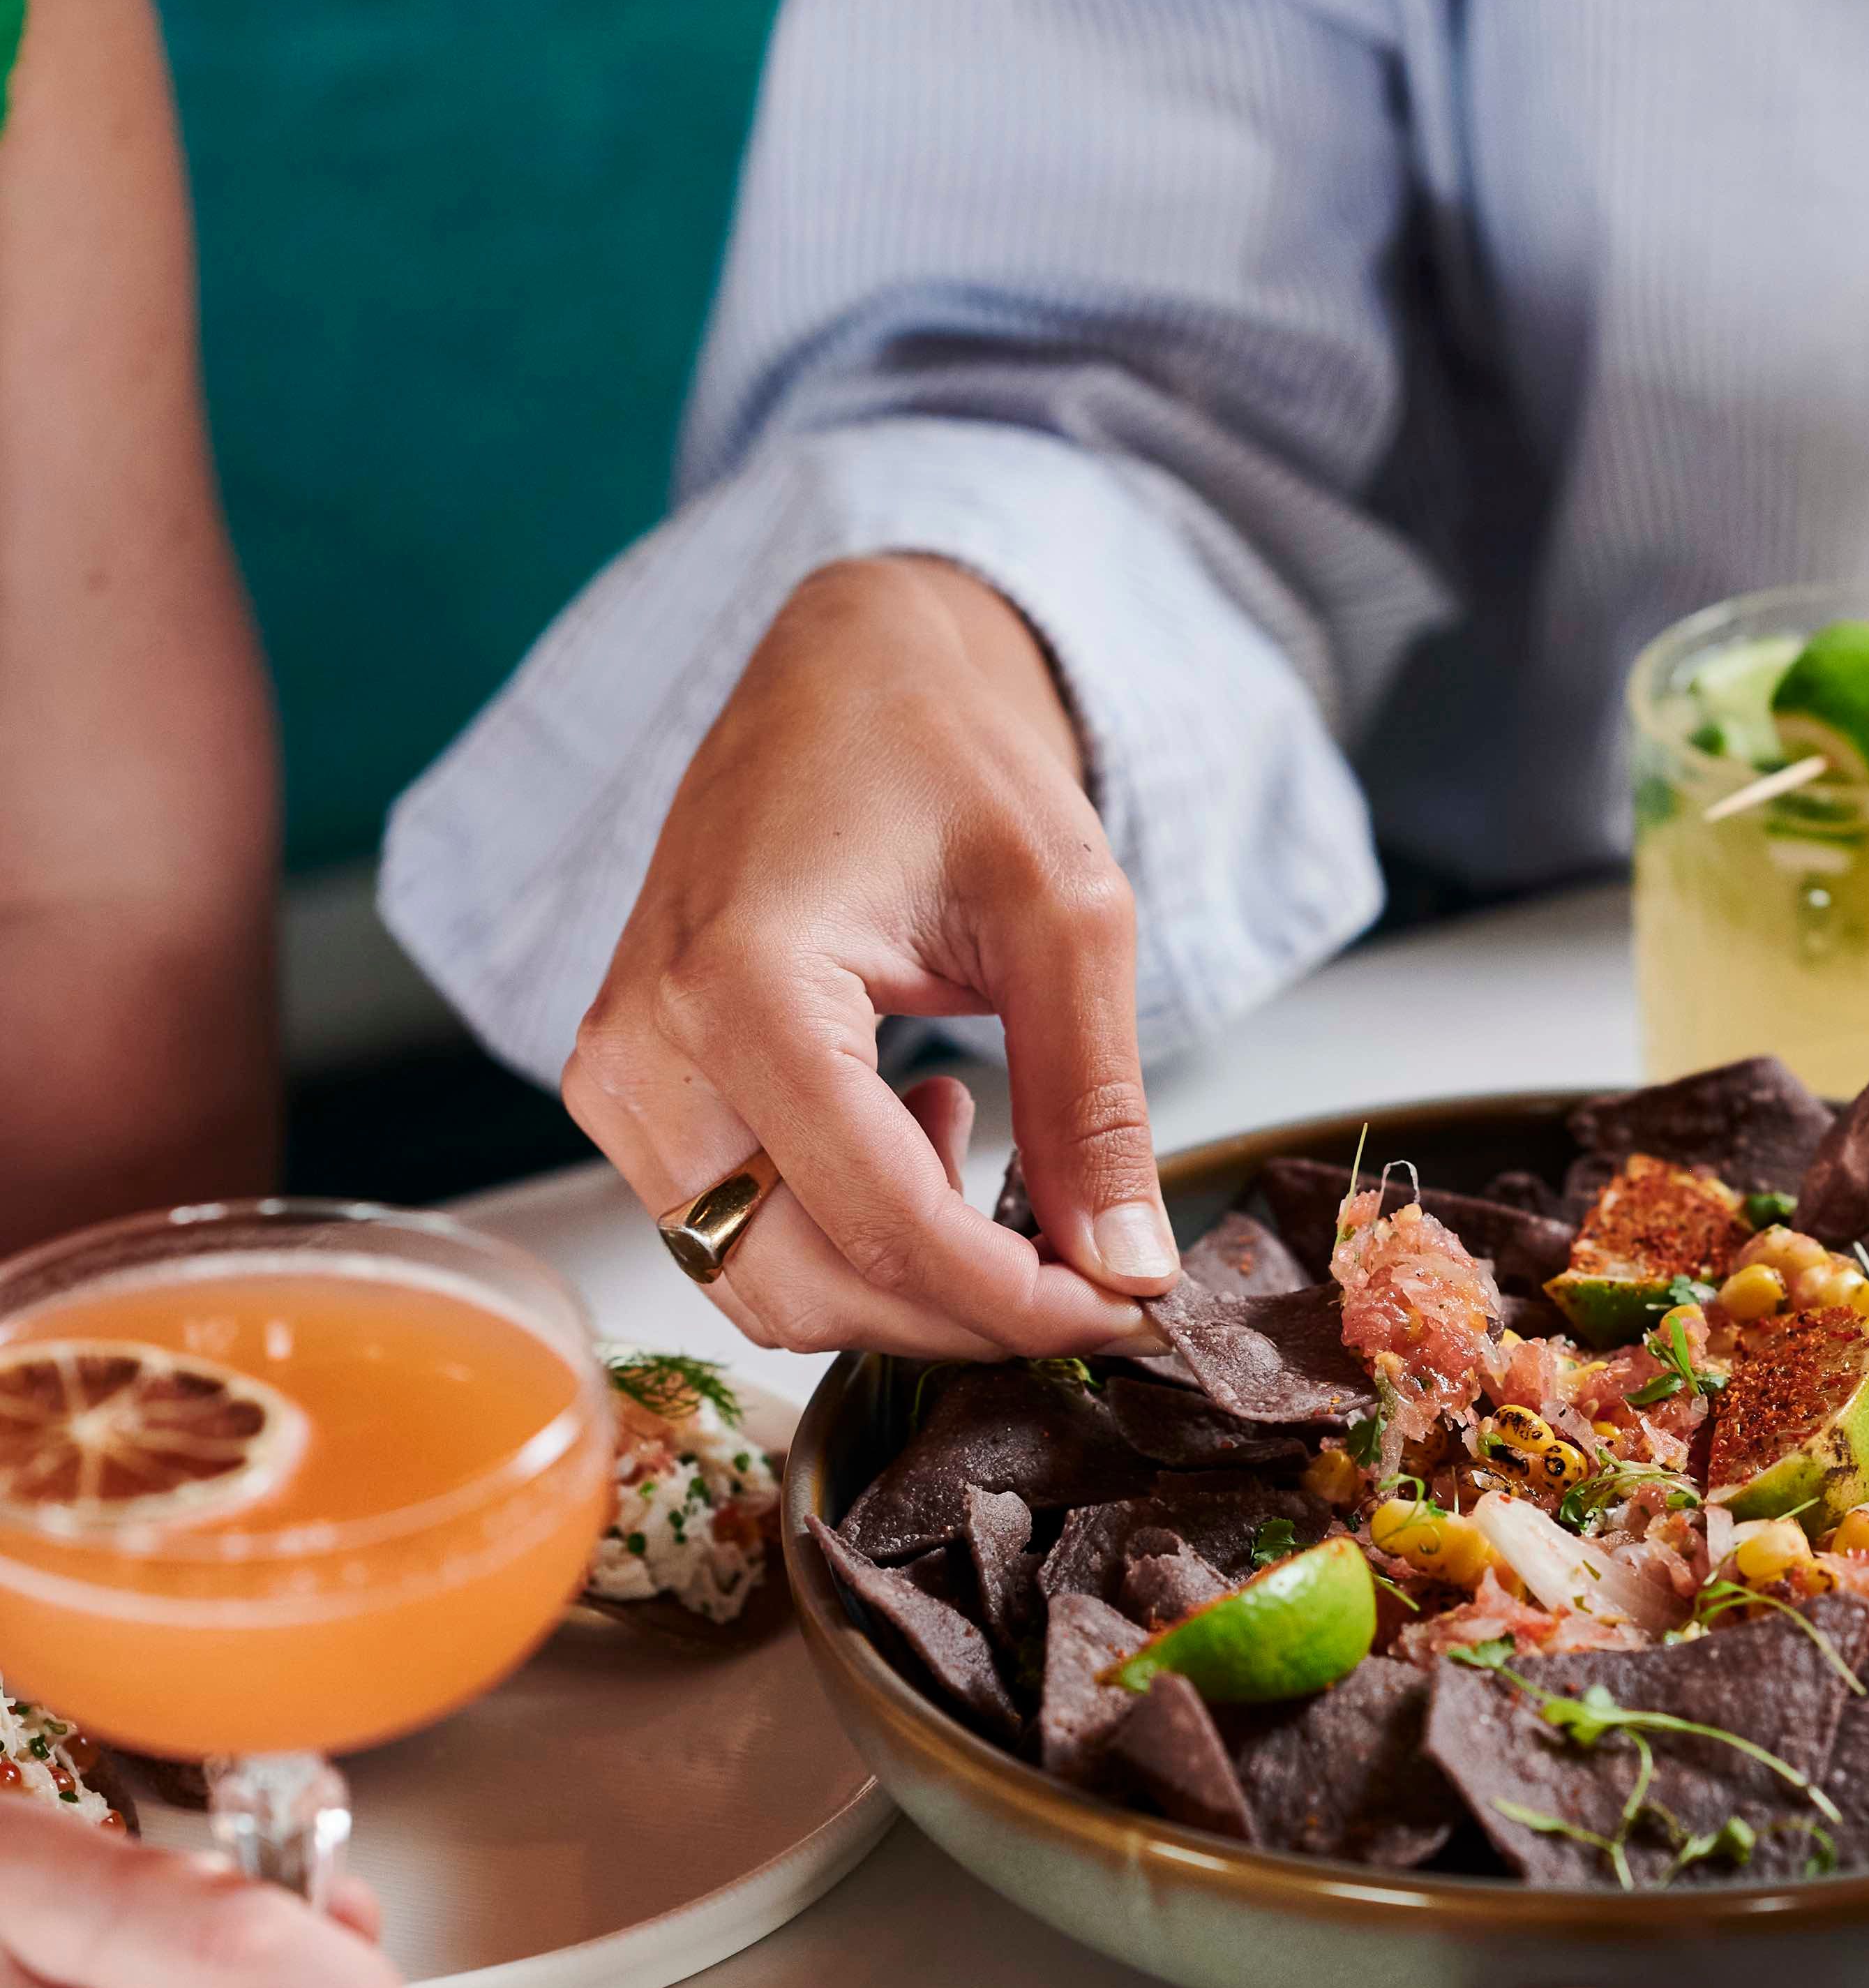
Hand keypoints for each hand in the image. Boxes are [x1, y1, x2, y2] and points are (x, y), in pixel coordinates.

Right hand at [565, 555, 1180, 1360]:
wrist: (843, 676)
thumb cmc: (946, 758)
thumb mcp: (1066, 914)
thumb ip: (1094, 1104)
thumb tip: (1131, 1271)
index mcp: (739, 987)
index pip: (883, 1225)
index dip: (1017, 1300)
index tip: (1124, 1310)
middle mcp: (646, 1048)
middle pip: (808, 1283)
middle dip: (962, 1312)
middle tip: (1087, 1269)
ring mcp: (618, 1077)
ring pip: (761, 1283)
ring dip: (900, 1278)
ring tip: (985, 1149)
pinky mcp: (625, 1091)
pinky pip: (730, 1236)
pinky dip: (841, 1237)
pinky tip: (914, 1130)